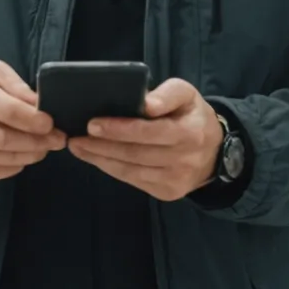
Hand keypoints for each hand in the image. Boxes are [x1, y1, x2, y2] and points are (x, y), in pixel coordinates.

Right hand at [0, 61, 65, 182]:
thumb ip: (17, 85)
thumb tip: (39, 105)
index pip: (6, 111)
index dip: (33, 120)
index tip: (51, 123)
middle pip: (6, 140)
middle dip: (38, 142)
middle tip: (57, 139)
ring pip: (4, 159)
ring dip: (31, 155)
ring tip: (44, 146)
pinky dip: (15, 166)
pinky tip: (22, 155)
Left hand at [68, 78, 221, 201]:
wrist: (213, 153)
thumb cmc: (192, 116)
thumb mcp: (186, 95)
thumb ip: (166, 95)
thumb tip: (144, 104)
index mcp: (190, 133)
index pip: (149, 132)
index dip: (119, 129)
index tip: (92, 124)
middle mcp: (184, 160)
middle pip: (135, 154)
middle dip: (101, 146)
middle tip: (75, 137)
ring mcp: (175, 180)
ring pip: (130, 171)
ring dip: (100, 160)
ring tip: (78, 147)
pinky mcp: (166, 193)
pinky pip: (133, 180)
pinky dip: (111, 169)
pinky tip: (95, 158)